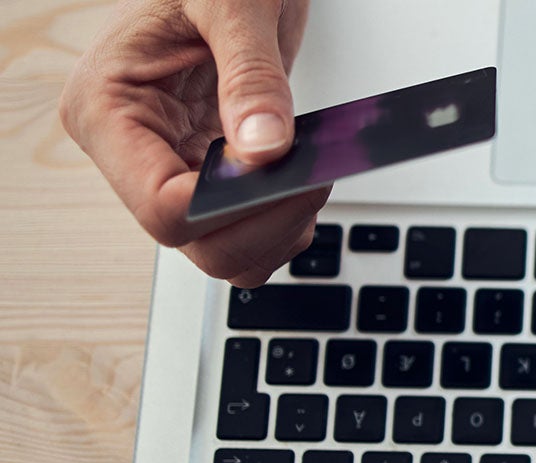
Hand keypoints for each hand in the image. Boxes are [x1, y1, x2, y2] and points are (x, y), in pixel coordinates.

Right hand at [60, 0, 328, 287]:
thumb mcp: (232, 4)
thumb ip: (251, 76)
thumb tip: (266, 150)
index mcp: (107, 109)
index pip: (160, 207)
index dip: (229, 209)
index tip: (286, 180)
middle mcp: (132, 150)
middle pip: (196, 244)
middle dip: (264, 224)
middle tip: (314, 180)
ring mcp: (170, 165)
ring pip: (224, 251)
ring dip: (278, 230)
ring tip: (311, 177)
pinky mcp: (208, 172)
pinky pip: (246, 230)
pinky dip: (285, 220)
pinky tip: (304, 180)